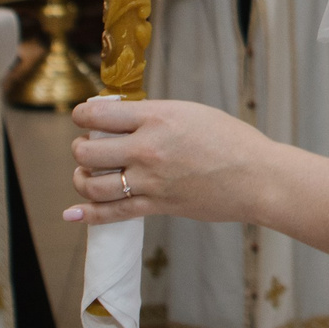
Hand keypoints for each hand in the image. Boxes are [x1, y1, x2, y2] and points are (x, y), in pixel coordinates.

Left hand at [65, 97, 274, 226]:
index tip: (81, 117)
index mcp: (156, 117)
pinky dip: (86, 215)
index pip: (99, 114)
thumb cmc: (230, 139)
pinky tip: (72, 213)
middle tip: (87, 147)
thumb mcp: (190, 112)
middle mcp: (147, 148)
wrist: (257, 176)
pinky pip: (112, 213)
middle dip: (80, 148)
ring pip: (92, 184)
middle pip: (88, 151)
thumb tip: (121, 118)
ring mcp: (150, 181)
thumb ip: (153, 115)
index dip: (82, 115)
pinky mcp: (156, 206)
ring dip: (81, 178)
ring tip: (86, 174)